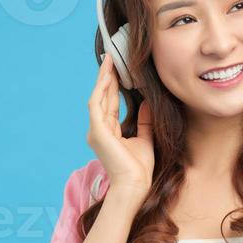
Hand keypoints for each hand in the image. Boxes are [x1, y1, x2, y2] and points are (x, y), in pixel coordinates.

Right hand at [87, 54, 154, 203]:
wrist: (135, 185)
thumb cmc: (139, 168)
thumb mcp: (145, 138)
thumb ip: (144, 121)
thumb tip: (145, 104)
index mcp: (108, 131)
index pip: (110, 102)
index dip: (113, 85)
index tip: (118, 68)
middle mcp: (99, 129)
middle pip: (102, 97)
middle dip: (106, 77)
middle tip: (111, 57)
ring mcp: (96, 130)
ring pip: (98, 97)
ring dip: (103, 79)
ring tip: (109, 61)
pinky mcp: (98, 131)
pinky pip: (97, 105)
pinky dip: (102, 90)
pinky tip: (108, 76)